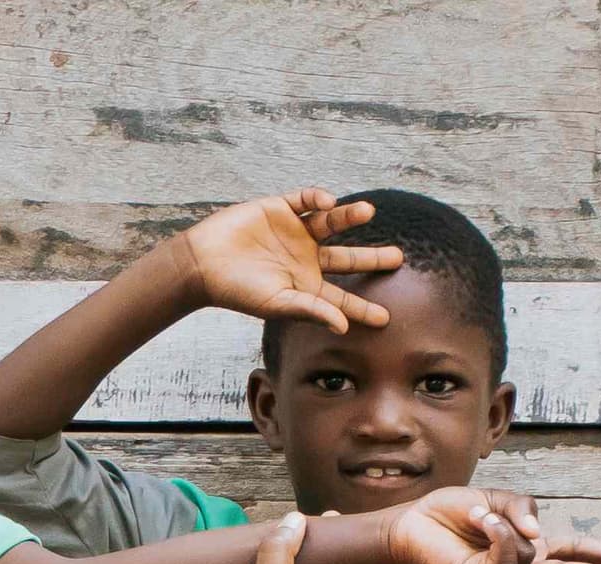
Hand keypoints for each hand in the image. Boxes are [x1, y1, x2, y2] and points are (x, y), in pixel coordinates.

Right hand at [174, 188, 400, 331]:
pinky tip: (327, 202)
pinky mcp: (280, 209)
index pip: (340, 298)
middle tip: (398, 258)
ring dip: (350, 217)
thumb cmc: (236, 290)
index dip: (362, 308)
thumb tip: (344, 327)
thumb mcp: (277, 303)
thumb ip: (311, 310)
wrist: (202, 262)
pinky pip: (306, 200)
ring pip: (332, 224)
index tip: (385, 319)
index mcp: (305, 286)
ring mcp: (294, 233)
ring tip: (368, 212)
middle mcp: (304, 258)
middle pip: (347, 259)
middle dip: (372, 258)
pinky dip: (318, 198)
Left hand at [381, 484, 600, 563]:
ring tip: (478, 515)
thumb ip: (522, 509)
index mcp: (526, 549)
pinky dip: (495, 531)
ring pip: (527, 555)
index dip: (598, 556)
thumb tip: (538, 535)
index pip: (569, 553)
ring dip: (505, 525)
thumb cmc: (449, 513)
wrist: (410, 523)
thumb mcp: (496, 499)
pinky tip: (479, 519)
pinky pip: (504, 556)